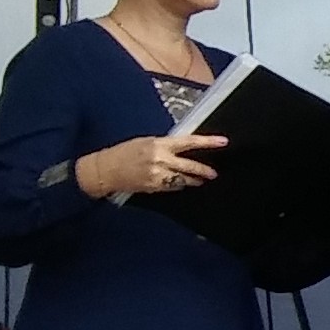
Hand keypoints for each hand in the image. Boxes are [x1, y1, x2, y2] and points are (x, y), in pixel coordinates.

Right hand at [76, 133, 225, 197]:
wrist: (105, 169)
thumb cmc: (124, 152)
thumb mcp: (146, 142)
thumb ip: (165, 146)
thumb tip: (183, 148)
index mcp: (159, 144)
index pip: (189, 142)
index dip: (208, 142)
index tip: (223, 142)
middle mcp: (160, 159)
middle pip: (190, 166)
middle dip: (204, 171)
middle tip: (214, 173)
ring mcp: (158, 175)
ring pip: (183, 180)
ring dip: (193, 180)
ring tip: (200, 180)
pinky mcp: (153, 187)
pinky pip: (172, 187)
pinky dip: (178, 185)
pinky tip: (180, 184)